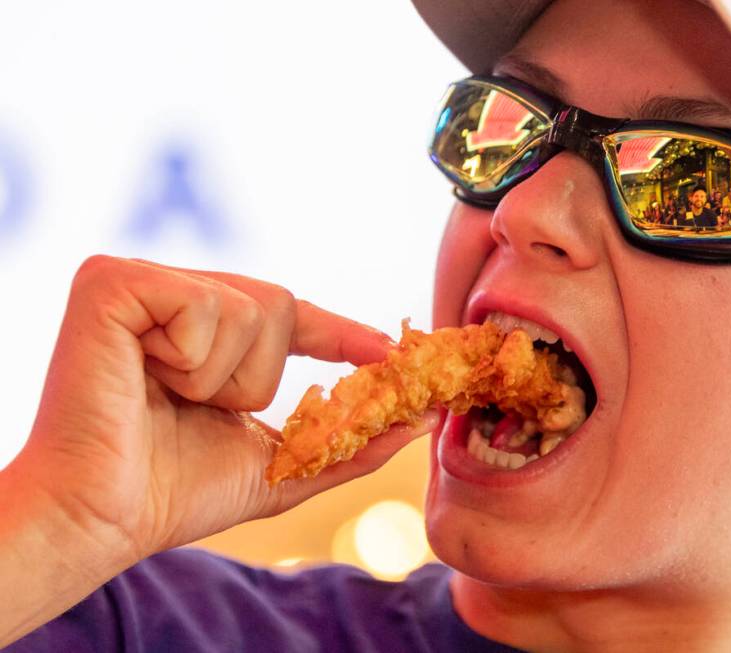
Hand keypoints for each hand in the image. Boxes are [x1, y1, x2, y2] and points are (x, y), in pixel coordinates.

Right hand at [7, 256, 436, 566]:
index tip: (391, 355)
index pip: (289, 314)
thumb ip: (351, 441)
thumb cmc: (177, 492)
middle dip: (260, 376)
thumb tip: (422, 419)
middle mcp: (171, 292)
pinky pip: (204, 307)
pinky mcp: (110, 282)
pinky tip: (145, 379)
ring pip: (250, 306)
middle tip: (204, 410)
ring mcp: (140, 281)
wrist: (104, 519)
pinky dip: (191, 362)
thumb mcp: (283, 465)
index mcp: (203, 329)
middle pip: (279, 302)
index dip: (341, 333)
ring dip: (225, 378)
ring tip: (169, 397)